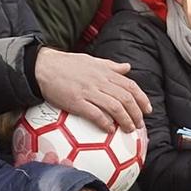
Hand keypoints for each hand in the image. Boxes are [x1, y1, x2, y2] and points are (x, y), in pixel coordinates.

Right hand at [36, 48, 151, 132]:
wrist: (43, 67)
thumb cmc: (66, 64)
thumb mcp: (91, 60)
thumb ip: (110, 65)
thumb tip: (127, 67)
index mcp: (105, 72)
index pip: (130, 85)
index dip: (142, 99)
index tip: (148, 110)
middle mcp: (100, 81)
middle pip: (126, 98)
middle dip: (136, 113)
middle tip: (139, 125)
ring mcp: (88, 91)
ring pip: (115, 107)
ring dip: (125, 120)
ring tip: (128, 130)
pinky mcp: (76, 102)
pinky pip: (95, 114)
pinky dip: (105, 123)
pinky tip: (109, 130)